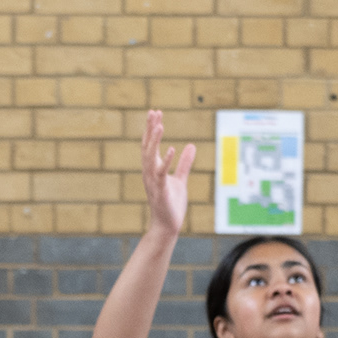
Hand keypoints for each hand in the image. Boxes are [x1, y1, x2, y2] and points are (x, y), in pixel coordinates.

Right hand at [140, 109, 194, 237]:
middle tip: (153, 111)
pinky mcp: (161, 191)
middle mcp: (149, 173)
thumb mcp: (181, 179)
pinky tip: (173, 149)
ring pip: (150, 157)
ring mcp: (153, 182)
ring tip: (159, 125)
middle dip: (150, 129)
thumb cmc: (171, 204)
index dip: (151, 128)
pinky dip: (166, 161)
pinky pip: (162, 174)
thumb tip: (191, 146)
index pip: (149, 144)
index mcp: (153, 169)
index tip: (155, 112)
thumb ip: (184, 163)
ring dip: (154, 141)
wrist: (168, 226)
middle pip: (147, 146)